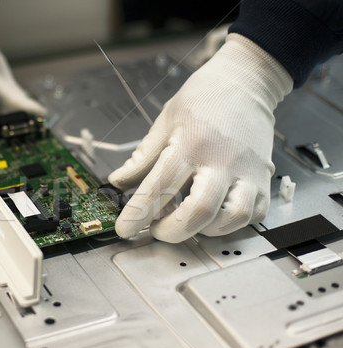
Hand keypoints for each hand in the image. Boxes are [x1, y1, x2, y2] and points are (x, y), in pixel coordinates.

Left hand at [108, 34, 292, 242]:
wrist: (246, 80)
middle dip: (172, 231)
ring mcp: (248, 171)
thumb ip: (142, 157)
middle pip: (199, 212)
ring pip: (232, 218)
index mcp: (191, 143)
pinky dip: (230, 224)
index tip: (124, 229)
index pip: (160, 187)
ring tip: (186, 221)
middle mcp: (222, 160)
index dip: (138, 213)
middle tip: (156, 229)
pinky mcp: (264, 178)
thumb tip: (118, 181)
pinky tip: (213, 216)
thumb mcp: (165, 121)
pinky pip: (253, 215)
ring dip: (204, 230)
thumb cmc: (204, 98)